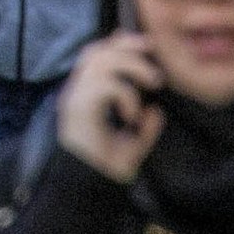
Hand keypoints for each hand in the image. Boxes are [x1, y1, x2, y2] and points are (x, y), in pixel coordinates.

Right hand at [57, 33, 166, 183]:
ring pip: (100, 61)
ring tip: (152, 83)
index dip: (120, 44)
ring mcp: (75, 98)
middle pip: (96, 51)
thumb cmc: (105, 169)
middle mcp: (77, 92)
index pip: (97, 56)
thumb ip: (145, 128)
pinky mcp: (78, 108)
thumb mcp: (133, 145)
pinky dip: (125, 93)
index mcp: (86, 96)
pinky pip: (104, 85)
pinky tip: (132, 113)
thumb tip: (158, 112)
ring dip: (131, 66)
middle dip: (127, 48)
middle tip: (154, 62)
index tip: (148, 46)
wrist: (89, 189)